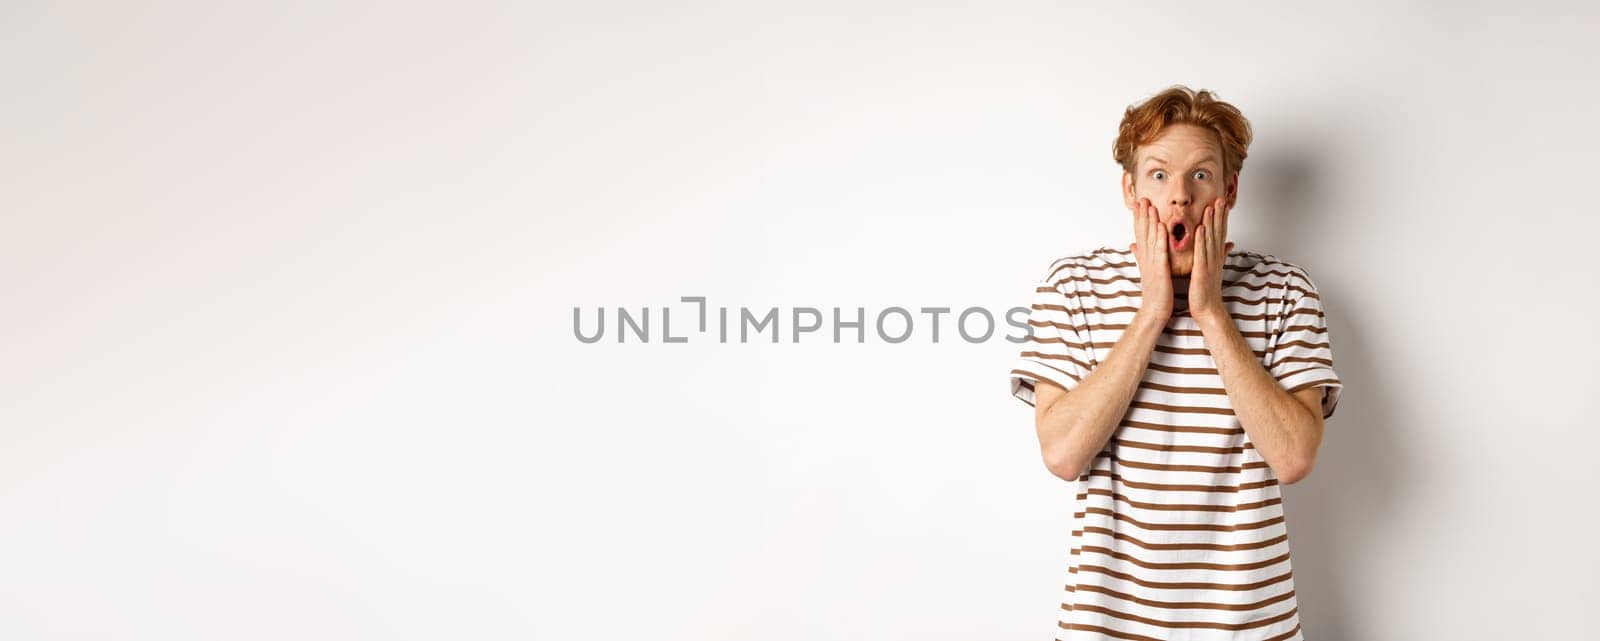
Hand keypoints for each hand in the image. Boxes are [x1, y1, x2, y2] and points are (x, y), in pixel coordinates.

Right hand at [1128, 197, 1172, 322]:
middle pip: (1143, 232)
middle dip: (1142, 215)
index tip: (1139, 203)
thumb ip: (1141, 256)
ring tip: (1149, 206)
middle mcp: (1146, 258)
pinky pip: (1160, 251)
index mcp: (1145, 258)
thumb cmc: (1155, 293)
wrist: (1155, 311)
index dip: (1139, 218)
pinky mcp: (1159, 270)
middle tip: (1142, 198)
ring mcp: (1152, 263)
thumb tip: (1133, 245)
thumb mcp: (1147, 271)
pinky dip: (1160, 238)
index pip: (1141, 234)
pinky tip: (1161, 226)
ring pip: (1150, 238)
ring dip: (1149, 221)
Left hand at [1189, 196, 1234, 322]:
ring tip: (1212, 206)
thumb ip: (1221, 254)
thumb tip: (1230, 243)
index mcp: (1216, 256)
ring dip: (1212, 222)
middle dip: (1220, 215)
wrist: (1207, 309)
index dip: (1221, 217)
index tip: (1221, 202)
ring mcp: (1210, 263)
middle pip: (1218, 232)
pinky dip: (1201, 240)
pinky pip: (1202, 253)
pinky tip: (1200, 228)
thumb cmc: (1207, 290)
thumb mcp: (1214, 268)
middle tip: (1221, 198)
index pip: (1220, 233)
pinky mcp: (1202, 271)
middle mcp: (1215, 257)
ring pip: (1211, 239)